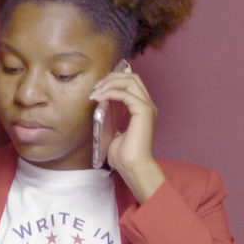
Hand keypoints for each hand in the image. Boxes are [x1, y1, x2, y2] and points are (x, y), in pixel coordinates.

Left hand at [90, 62, 165, 200]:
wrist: (133, 167)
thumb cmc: (124, 155)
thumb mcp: (114, 131)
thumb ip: (111, 117)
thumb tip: (100, 105)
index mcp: (142, 108)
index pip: (131, 83)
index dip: (113, 80)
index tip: (96, 88)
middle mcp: (147, 104)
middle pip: (132, 76)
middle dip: (111, 77)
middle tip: (95, 87)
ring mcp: (147, 107)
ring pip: (130, 80)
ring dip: (110, 83)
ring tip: (96, 91)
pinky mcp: (143, 111)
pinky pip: (125, 93)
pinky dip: (110, 92)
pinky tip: (99, 98)